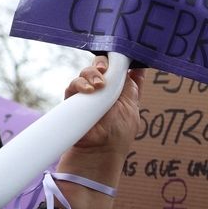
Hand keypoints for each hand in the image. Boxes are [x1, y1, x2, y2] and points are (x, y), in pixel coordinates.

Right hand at [55, 55, 144, 208]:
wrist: (99, 152)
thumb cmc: (118, 134)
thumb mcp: (130, 107)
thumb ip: (131, 87)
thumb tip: (134, 68)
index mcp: (119, 93)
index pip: (118, 70)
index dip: (119, 61)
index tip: (122, 56)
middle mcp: (103, 92)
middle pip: (101, 67)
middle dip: (104, 64)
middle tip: (105, 70)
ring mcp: (87, 96)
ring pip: (87, 73)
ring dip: (93, 73)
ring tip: (99, 85)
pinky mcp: (73, 101)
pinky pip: (74, 85)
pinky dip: (80, 84)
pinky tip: (89, 90)